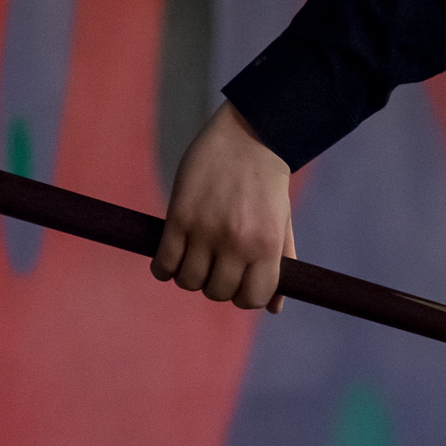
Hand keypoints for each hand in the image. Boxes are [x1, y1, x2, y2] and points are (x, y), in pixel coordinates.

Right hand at [152, 102, 294, 311]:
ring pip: (188, 282)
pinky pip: (163, 263)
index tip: (238, 283)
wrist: (251, 136)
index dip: (244, 297)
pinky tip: (169, 258)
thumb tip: (274, 309)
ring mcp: (205, 231)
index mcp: (266, 247)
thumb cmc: (268, 184)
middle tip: (215, 265)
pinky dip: (163, 268)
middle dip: (216, 285)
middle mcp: (236, 243)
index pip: (252, 299)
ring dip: (189, 276)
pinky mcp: (178, 217)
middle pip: (217, 292)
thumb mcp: (282, 224)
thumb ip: (281, 266)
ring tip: (193, 258)